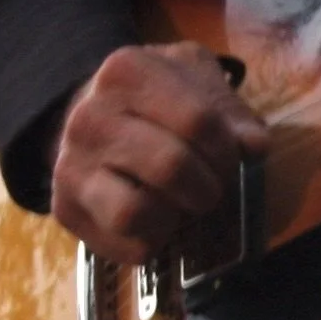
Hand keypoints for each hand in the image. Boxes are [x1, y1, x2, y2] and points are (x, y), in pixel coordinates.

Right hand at [50, 42, 268, 263]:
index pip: (198, 120)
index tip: (231, 157)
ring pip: (134, 213)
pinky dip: (155, 241)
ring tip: (181, 203)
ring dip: (175, 217)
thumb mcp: (197, 80)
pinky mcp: (66, 210)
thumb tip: (255, 147)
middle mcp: (89, 117)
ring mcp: (71, 166)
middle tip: (212, 185)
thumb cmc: (157, 96)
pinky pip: (126, 247)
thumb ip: (231, 112)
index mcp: (127, 72)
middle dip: (208, 185)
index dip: (227, 148)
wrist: (93, 116)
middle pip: (171, 167)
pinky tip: (157, 218)